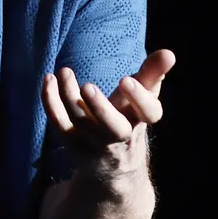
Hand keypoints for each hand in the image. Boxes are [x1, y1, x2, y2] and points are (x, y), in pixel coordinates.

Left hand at [41, 49, 175, 178]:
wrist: (112, 165)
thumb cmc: (129, 119)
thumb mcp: (141, 99)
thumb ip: (152, 74)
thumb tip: (169, 53)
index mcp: (141, 121)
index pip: (149, 113)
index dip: (139, 97)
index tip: (125, 79)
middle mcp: (120, 137)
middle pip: (113, 128)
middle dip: (101, 108)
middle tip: (88, 86)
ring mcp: (95, 144)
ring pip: (81, 122)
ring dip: (69, 95)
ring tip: (65, 71)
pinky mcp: (74, 146)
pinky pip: (60, 124)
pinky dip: (51, 102)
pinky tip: (49, 80)